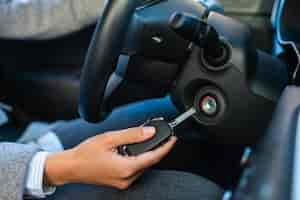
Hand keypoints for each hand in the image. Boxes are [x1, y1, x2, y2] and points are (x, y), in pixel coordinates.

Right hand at [44, 127, 176, 188]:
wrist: (71, 167)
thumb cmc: (86, 153)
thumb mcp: (110, 138)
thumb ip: (132, 135)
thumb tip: (150, 131)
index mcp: (126, 168)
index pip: (154, 157)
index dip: (166, 147)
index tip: (173, 139)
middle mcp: (127, 178)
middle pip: (149, 161)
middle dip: (155, 148)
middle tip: (158, 134)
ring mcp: (123, 182)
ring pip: (142, 165)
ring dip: (145, 153)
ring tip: (143, 140)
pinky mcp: (119, 181)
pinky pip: (135, 169)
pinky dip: (137, 159)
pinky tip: (132, 150)